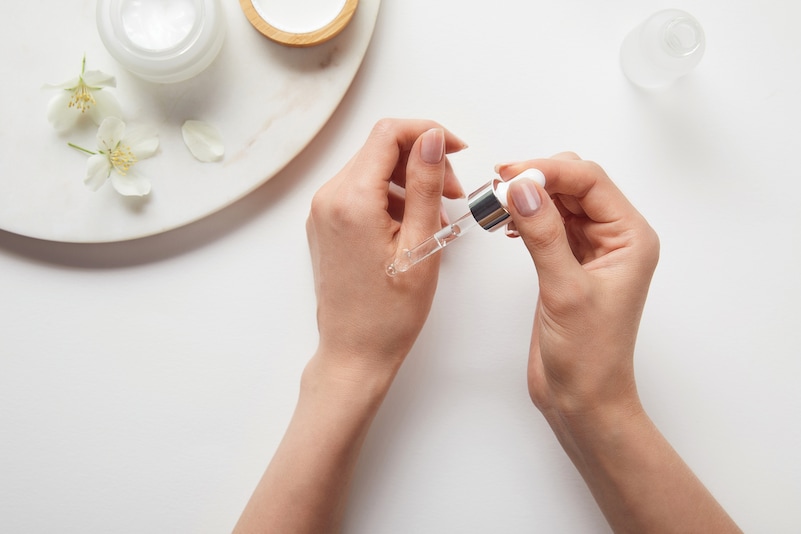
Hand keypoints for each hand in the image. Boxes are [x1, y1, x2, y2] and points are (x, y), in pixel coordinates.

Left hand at [306, 119, 465, 374]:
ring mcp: (323, 211)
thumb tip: (432, 139)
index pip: (388, 134)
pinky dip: (391, 198)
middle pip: (380, 149)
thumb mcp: (421, 244)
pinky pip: (362, 192)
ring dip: (409, 181)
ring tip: (437, 215)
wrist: (354, 352)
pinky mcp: (326, 224)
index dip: (428, 133)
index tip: (457, 150)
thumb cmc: (389, 312)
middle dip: (422, 161)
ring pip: (373, 170)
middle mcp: (328, 198)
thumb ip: (427, 184)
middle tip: (453, 193)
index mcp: (351, 199)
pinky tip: (413, 226)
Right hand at [499, 154, 659, 418]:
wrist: (583, 398)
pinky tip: (506, 223)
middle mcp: (614, 238)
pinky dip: (526, 217)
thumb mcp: (564, 290)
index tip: (510, 174)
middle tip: (499, 187)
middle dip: (537, 179)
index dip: (549, 170)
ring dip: (528, 198)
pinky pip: (548, 224)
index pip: (590, 181)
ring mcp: (590, 250)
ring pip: (558, 202)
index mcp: (630, 238)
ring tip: (495, 203)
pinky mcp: (568, 263)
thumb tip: (523, 188)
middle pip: (575, 185)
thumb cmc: (589, 355)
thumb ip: (544, 235)